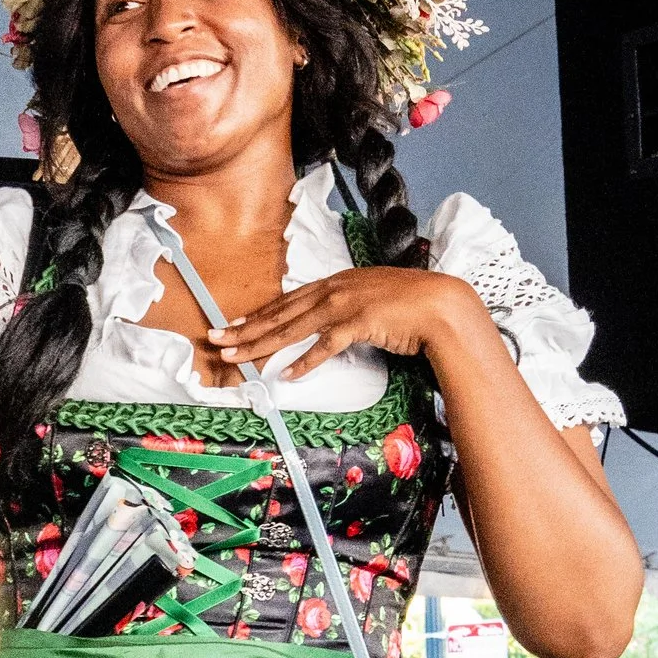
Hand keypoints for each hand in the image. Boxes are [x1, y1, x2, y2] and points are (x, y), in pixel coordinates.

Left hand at [210, 263, 484, 383]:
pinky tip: (288, 375)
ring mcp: (345, 305)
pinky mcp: (358, 323)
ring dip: (260, 344)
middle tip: (215, 341)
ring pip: (292, 328)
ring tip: (236, 358)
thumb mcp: (370, 299)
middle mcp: (334, 290)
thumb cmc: (410, 304)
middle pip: (280, 314)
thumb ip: (347, 309)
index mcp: (336, 283)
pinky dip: (306, 361)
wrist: (442, 303)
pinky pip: (325, 346)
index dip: (257, 315)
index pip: (287, 301)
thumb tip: (329, 326)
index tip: (232, 325)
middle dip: (244, 329)